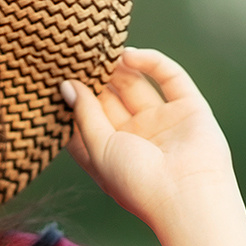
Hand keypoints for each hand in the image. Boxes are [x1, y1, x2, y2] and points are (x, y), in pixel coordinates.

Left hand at [61, 46, 238, 232]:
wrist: (187, 196)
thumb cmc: (137, 183)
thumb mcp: (99, 149)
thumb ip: (83, 115)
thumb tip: (66, 85)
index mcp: (111, 154)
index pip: (86, 120)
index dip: (73, 99)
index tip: (56, 76)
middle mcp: (136, 137)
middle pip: (110, 99)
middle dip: (94, 78)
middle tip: (77, 54)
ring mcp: (162, 121)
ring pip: (136, 85)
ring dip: (118, 67)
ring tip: (100, 49)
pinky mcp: (188, 108)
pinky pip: (169, 77)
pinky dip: (151, 62)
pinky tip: (129, 56)